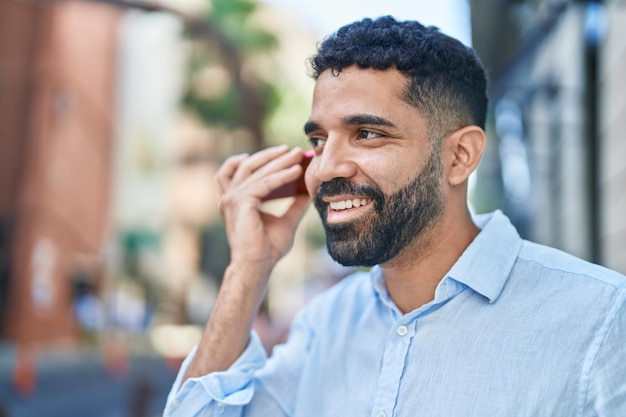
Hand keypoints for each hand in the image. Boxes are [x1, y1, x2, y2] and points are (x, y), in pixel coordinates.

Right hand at [216, 145, 310, 274]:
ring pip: (258, 171)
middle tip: (294, 150)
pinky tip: (297, 171)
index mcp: (234, 199)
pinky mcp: (240, 202)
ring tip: (299, 156)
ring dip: (280, 161)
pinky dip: (281, 176)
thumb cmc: (267, 248)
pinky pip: (264, 183)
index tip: (283, 151)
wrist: (257, 265)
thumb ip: (295, 204)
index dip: (261, 158)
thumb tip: (309, 190)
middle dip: (273, 155)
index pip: (241, 169)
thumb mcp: (286, 220)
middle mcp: (229, 196)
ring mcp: (231, 198)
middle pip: (249, 165)